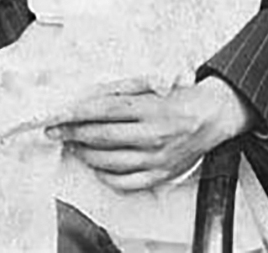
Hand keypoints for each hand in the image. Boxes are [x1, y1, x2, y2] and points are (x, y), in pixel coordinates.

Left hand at [46, 76, 254, 191]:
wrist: (213, 116)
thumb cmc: (180, 96)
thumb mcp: (153, 84)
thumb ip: (122, 90)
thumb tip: (89, 98)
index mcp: (150, 107)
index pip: (104, 110)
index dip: (77, 113)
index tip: (58, 114)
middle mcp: (153, 134)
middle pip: (102, 136)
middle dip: (72, 133)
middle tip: (54, 130)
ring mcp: (157, 158)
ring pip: (110, 161)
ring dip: (85, 153)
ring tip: (73, 145)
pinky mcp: (161, 175)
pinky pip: (126, 182)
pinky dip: (106, 175)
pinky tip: (97, 165)